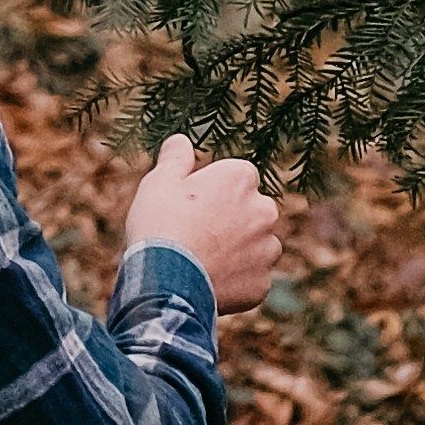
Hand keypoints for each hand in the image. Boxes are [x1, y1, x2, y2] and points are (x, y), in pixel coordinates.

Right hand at [123, 128, 282, 308]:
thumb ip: (175, 158)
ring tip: (203, 260)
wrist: (166, 282)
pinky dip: (235, 279)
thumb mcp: (159, 182)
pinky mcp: (261, 282)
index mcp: (241, 178)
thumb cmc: (161, 225)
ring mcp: (266, 248)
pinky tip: (210, 280)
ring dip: (237, 250)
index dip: (213, 190)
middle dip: (231, 219)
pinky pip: (251, 277)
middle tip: (197, 233)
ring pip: (255, 245)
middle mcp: (264, 210)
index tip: (191, 205)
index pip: (236, 177)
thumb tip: (181, 141)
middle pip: (250, 210)